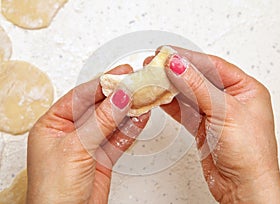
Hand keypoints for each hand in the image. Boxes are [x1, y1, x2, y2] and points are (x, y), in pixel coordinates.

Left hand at [27, 64, 149, 203]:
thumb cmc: (53, 192)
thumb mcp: (76, 148)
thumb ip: (101, 121)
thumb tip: (119, 98)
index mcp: (53, 124)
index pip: (80, 96)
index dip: (102, 84)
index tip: (122, 74)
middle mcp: (70, 132)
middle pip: (99, 107)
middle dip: (119, 96)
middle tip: (137, 84)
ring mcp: (88, 144)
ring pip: (112, 122)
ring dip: (128, 111)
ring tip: (144, 98)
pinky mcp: (102, 157)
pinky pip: (119, 138)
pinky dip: (131, 129)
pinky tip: (141, 118)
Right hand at [146, 46, 279, 202]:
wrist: (243, 187)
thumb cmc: (250, 154)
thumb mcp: (225, 112)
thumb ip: (198, 86)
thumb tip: (178, 65)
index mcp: (245, 89)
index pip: (213, 65)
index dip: (189, 58)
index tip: (168, 53)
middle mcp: (230, 99)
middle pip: (198, 78)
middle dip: (176, 71)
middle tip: (155, 64)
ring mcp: (214, 113)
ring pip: (188, 93)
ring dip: (170, 87)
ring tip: (152, 78)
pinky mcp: (202, 126)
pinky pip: (183, 109)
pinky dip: (170, 104)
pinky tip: (159, 97)